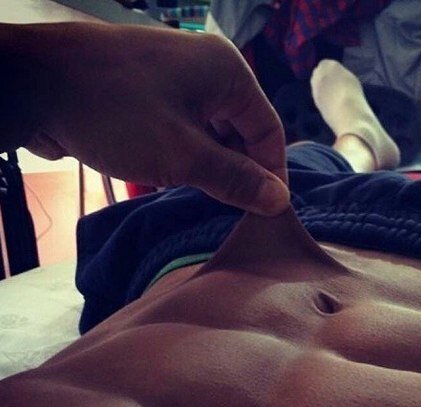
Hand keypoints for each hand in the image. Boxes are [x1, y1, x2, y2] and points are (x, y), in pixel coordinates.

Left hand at [18, 23, 289, 214]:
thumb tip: (279, 201)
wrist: (32, 85)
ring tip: (207, 199)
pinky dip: (188, 155)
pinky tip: (180, 179)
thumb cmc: (115, 114)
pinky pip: (185, 128)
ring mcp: (176, 79)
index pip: (268, 129)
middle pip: (241, 130)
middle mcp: (207, 70)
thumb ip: (236, 180)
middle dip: (240, 171)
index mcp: (227, 72)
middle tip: (235, 211)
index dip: (272, 173)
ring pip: (211, 132)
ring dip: (212, 167)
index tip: (268, 212)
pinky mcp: (150, 93)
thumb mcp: (184, 155)